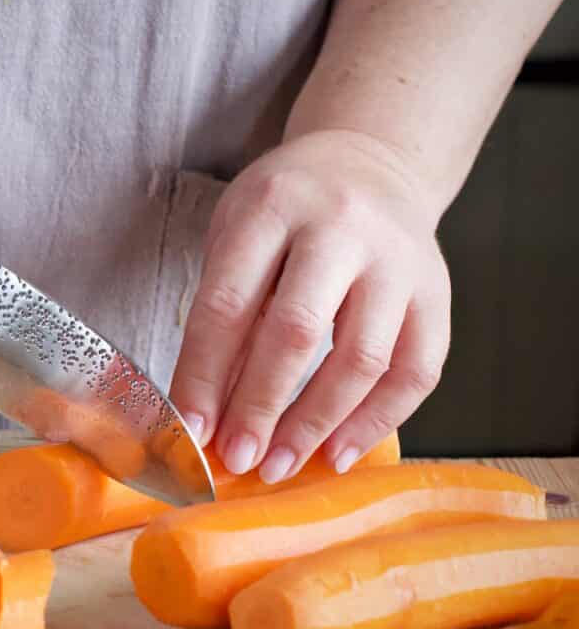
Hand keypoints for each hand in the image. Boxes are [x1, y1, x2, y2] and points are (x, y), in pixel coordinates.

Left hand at [170, 129, 450, 481]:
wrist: (369, 163)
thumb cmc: (285, 210)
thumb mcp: (237, 236)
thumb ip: (226, 313)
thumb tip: (212, 410)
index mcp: (272, 207)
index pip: (229, 303)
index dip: (205, 375)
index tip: (191, 430)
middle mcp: (340, 227)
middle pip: (297, 332)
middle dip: (260, 407)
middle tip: (237, 458)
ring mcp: (398, 259)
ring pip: (362, 359)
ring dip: (316, 424)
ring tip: (280, 465)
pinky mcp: (437, 291)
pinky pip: (416, 371)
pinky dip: (377, 421)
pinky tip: (337, 453)